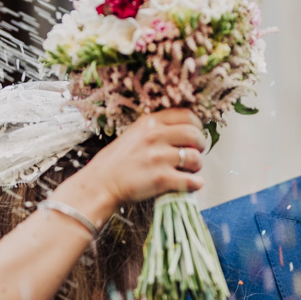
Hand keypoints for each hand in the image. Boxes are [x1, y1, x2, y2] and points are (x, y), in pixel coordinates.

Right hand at [83, 108, 206, 204]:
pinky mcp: (162, 179)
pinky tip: (191, 184)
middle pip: (195, 135)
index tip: (195, 135)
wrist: (100, 184)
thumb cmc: (116, 162)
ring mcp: (159, 158)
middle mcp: (156, 137)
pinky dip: (195, 184)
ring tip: (189, 170)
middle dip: (200, 146)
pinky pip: (192, 180)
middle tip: (194, 153)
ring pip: (196, 158)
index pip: (187, 115)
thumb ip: (157, 129)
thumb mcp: (134, 134)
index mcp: (150, 123)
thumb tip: (183, 131)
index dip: (197, 126)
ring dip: (197, 166)